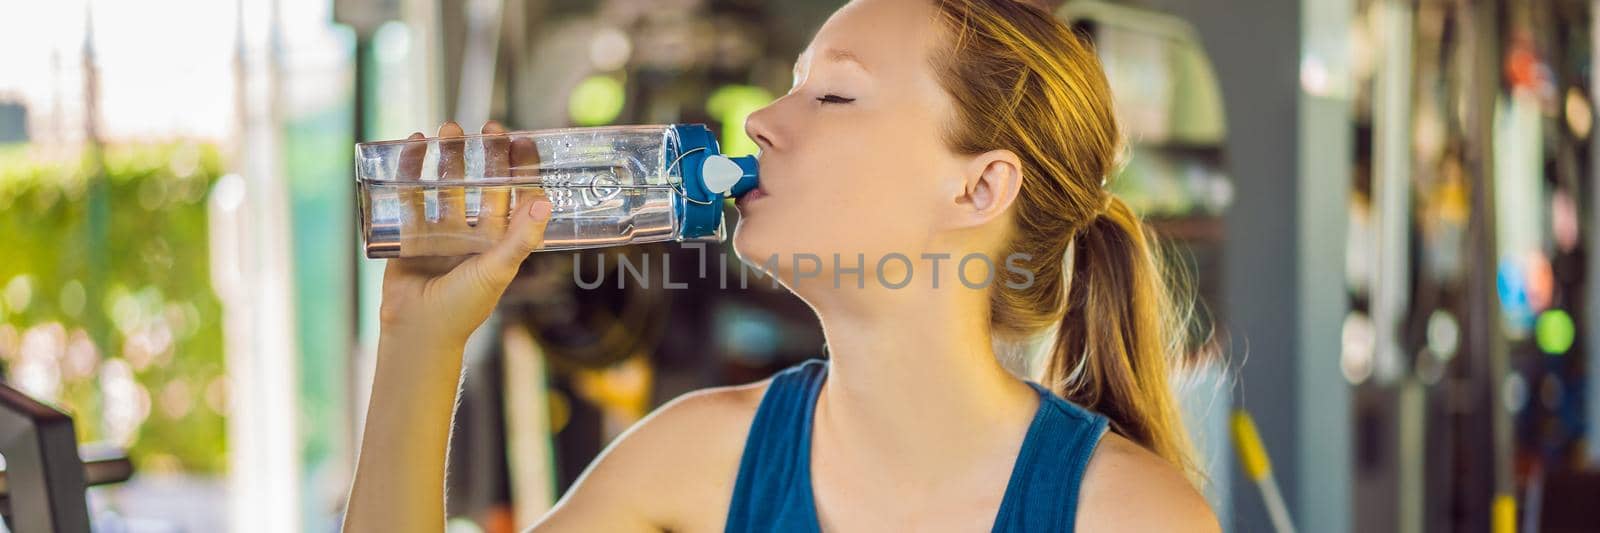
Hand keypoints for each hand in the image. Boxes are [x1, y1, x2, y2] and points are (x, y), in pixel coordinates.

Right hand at [377, 120, 551, 347]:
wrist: (418, 329)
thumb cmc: (463, 307)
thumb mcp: (497, 270)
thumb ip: (520, 237)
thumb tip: (545, 200)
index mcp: (501, 240)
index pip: (516, 196)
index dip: (521, 168)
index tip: (522, 139)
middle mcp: (475, 232)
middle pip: (482, 183)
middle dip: (485, 155)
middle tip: (488, 125)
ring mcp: (443, 231)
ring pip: (448, 184)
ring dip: (449, 156)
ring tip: (449, 129)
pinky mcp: (412, 233)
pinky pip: (413, 195)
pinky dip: (412, 170)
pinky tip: (413, 145)